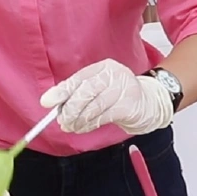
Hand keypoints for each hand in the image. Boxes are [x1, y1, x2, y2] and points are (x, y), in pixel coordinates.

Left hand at [40, 59, 173, 134]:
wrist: (149, 103)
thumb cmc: (118, 96)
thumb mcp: (99, 89)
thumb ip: (79, 93)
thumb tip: (54, 103)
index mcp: (103, 67)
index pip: (78, 78)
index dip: (62, 91)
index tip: (47, 102)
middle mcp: (114, 74)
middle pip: (86, 91)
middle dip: (70, 109)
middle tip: (62, 121)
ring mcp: (123, 88)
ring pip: (94, 106)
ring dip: (79, 119)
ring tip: (70, 127)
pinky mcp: (129, 105)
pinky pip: (104, 116)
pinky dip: (90, 124)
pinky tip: (83, 128)